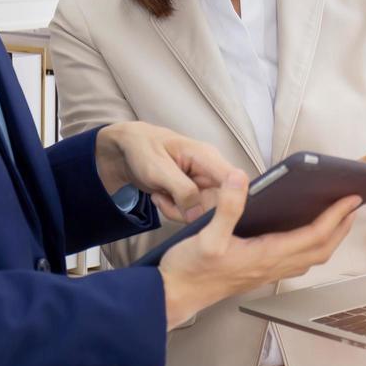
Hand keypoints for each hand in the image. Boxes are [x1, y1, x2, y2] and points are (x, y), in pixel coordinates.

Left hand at [95, 122, 234, 222]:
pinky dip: (174, 211)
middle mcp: (211, 173)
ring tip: (160, 196)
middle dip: (192, 212)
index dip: (233, 199)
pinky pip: (191, 214)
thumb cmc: (144, 150)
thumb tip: (198, 215)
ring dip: (178, 211)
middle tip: (166, 202)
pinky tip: (161, 197)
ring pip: (203, 213)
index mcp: (208, 158)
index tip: (213, 216)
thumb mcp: (159, 168)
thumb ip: (182, 190)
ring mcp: (203, 186)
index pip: (236, 180)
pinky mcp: (195, 196)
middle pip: (219, 205)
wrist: (129, 150)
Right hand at [158, 170, 360, 327]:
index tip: (352, 199)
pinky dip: (311, 246)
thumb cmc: (189, 269)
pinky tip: (305, 234)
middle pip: (320, 249)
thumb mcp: (205, 234)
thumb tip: (242, 178)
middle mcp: (271, 266)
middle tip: (354, 205)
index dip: (336, 217)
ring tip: (338, 217)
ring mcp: (265, 272)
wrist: (173, 297)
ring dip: (329, 238)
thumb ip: (226, 207)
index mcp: (265, 255)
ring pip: (310, 257)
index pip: (313, 236)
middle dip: (341, 227)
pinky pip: (296, 260)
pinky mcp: (257, 274)